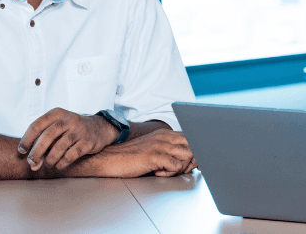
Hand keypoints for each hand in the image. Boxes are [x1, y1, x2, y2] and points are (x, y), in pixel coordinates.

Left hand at [19, 108, 118, 170]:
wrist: (99, 128)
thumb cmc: (72, 129)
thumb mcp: (58, 126)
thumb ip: (44, 140)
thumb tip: (32, 162)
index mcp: (57, 113)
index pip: (37, 125)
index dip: (26, 139)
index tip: (22, 151)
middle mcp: (69, 119)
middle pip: (47, 136)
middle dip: (36, 152)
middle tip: (32, 162)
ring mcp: (79, 130)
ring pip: (59, 147)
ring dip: (49, 159)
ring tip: (48, 164)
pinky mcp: (88, 142)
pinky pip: (71, 155)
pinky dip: (62, 163)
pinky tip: (59, 165)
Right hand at [77, 129, 194, 177]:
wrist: (110, 159)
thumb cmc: (131, 157)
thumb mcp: (152, 147)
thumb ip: (168, 149)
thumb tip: (188, 159)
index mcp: (165, 133)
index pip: (191, 138)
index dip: (195, 152)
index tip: (192, 163)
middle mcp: (164, 137)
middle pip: (194, 145)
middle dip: (193, 160)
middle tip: (182, 170)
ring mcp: (160, 145)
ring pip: (188, 155)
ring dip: (183, 167)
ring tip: (169, 172)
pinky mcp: (154, 156)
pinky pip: (176, 166)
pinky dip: (171, 173)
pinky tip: (158, 173)